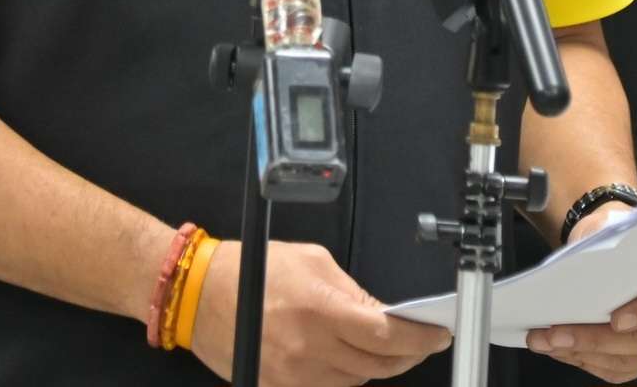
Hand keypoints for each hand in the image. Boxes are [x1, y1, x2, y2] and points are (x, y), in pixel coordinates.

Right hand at [187, 239, 451, 385]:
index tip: (438, 334)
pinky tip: (345, 357)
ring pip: (357, 383)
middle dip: (406, 354)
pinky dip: (345, 376)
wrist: (198, 293)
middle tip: (417, 341)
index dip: (421, 338)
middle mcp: (309, 349)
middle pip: (378, 366)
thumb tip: (385, 314)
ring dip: (374, 366)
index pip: (386, 335)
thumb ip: (353, 290)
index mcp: (320, 309)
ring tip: (378, 346)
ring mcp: (294, 375)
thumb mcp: (312, 261)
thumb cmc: (252, 268)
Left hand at [526, 208, 636, 383]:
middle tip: (555, 335)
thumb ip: (604, 244)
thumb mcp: (612, 226)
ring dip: (583, 354)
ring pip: (629, 359)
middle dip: (595, 340)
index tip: (615, 320)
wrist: (620, 247)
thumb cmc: (619, 235)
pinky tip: (560, 350)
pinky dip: (587, 362)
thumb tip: (575, 270)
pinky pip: (621, 369)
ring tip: (546, 342)